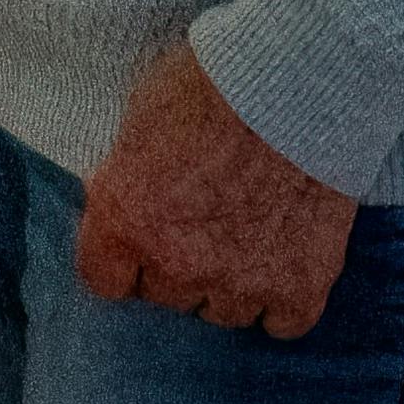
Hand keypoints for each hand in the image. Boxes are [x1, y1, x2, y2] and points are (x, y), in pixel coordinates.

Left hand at [72, 44, 354, 338]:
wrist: (299, 81)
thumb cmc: (214, 81)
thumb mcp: (141, 117)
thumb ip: (128, 176)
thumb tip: (121, 200)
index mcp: (125, 221)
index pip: (104, 279)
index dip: (123, 256)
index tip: (141, 238)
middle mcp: (177, 264)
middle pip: (167, 294)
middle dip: (180, 262)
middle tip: (207, 218)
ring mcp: (240, 283)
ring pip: (223, 312)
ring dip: (231, 281)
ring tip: (250, 229)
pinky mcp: (299, 289)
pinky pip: (280, 322)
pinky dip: (282, 297)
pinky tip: (285, 257)